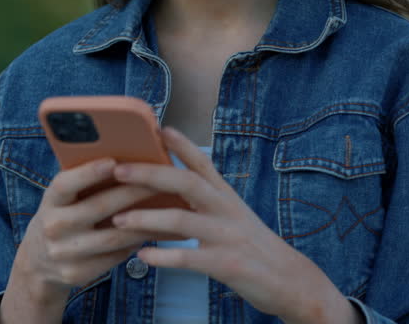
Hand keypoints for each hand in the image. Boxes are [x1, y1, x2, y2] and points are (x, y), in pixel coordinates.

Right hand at [0, 158, 160, 322]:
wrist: (38, 263)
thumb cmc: (61, 217)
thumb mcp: (61, 200)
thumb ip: (83, 185)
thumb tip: (126, 163)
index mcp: (49, 202)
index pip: (65, 185)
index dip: (88, 173)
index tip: (113, 161)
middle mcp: (54, 227)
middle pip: (98, 208)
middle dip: (132, 192)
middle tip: (160, 181)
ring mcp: (65, 253)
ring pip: (113, 236)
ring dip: (143, 222)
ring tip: (167, 208)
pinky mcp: (78, 273)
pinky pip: (115, 257)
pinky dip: (137, 243)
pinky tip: (154, 232)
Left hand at [109, 128, 359, 323]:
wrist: (290, 281)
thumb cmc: (252, 246)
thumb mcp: (232, 215)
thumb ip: (205, 199)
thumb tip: (168, 184)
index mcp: (226, 196)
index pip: (202, 162)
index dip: (181, 144)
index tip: (158, 127)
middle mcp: (227, 210)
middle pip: (186, 182)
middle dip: (150, 173)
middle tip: (118, 170)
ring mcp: (227, 236)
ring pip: (182, 220)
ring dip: (146, 219)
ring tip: (118, 220)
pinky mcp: (227, 264)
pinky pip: (189, 258)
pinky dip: (163, 257)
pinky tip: (142, 258)